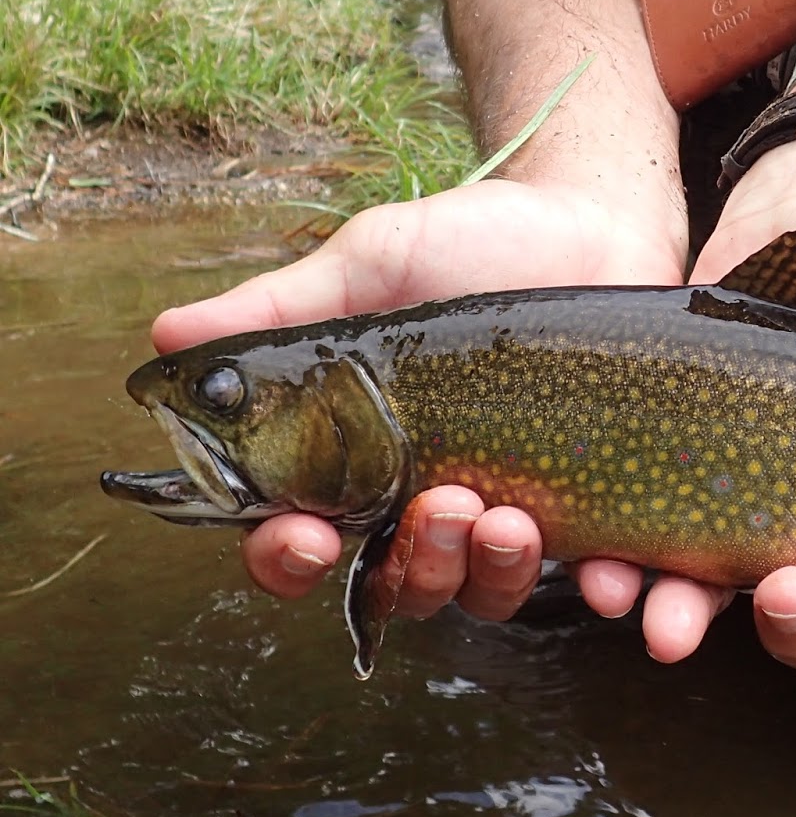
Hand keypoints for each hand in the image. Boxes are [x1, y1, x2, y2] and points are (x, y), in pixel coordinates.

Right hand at [153, 179, 686, 620]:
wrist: (599, 223)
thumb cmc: (475, 242)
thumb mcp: (376, 262)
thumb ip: (287, 307)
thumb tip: (164, 336)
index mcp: (361, 457)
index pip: (301, 539)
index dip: (288, 558)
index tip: (306, 537)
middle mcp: (431, 498)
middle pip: (400, 585)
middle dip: (416, 565)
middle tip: (445, 504)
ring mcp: (514, 508)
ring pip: (486, 593)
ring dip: (490, 577)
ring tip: (510, 517)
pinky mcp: (595, 508)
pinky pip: (594, 579)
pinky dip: (603, 592)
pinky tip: (611, 581)